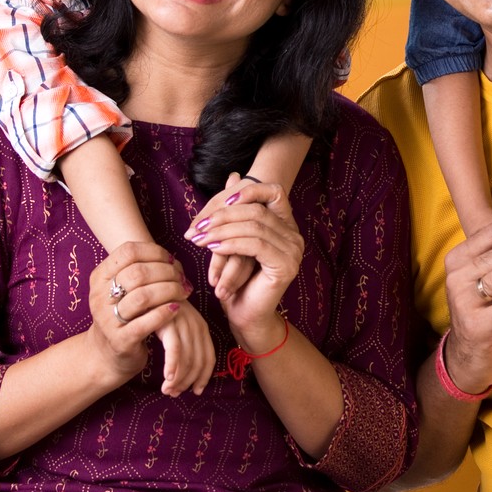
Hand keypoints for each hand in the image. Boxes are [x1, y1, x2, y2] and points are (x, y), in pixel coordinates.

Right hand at [86, 242, 200, 389]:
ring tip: (183, 292)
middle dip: (167, 272)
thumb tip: (173, 259)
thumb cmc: (124, 315)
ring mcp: (107, 319)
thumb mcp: (123, 289)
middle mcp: (99, 296)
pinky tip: (177, 308)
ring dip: (170, 290)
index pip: (128, 251)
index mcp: (99, 277)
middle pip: (138, 273)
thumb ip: (141, 271)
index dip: (155, 252)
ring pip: (143, 296)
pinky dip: (165, 312)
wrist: (107, 354)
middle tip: (182, 278)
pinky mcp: (120, 340)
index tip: (171, 260)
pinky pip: (146, 322)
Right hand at [151, 306, 214, 396]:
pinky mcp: (170, 323)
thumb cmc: (158, 314)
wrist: (145, 292)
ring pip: (187, 359)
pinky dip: (172, 367)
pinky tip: (167, 378)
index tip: (196, 391)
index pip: (209, 359)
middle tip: (174, 393)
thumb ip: (184, 348)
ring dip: (177, 379)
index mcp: (202, 328)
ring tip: (167, 390)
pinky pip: (174, 350)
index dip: (204, 377)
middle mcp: (196, 326)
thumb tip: (188, 379)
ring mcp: (184, 324)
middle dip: (187, 382)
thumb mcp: (176, 330)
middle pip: (198, 362)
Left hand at [187, 180, 303, 345]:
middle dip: (222, 215)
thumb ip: (234, 211)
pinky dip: (230, 243)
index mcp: (286, 225)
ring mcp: (293, 251)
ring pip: (254, 226)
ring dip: (221, 229)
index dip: (248, 191)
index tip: (219, 203)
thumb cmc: (237, 280)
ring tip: (198, 238)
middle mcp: (295, 236)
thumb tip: (233, 176)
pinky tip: (212, 247)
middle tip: (196, 226)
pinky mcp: (285, 265)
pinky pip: (255, 244)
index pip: (274, 192)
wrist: (245, 315)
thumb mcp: (232, 239)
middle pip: (256, 210)